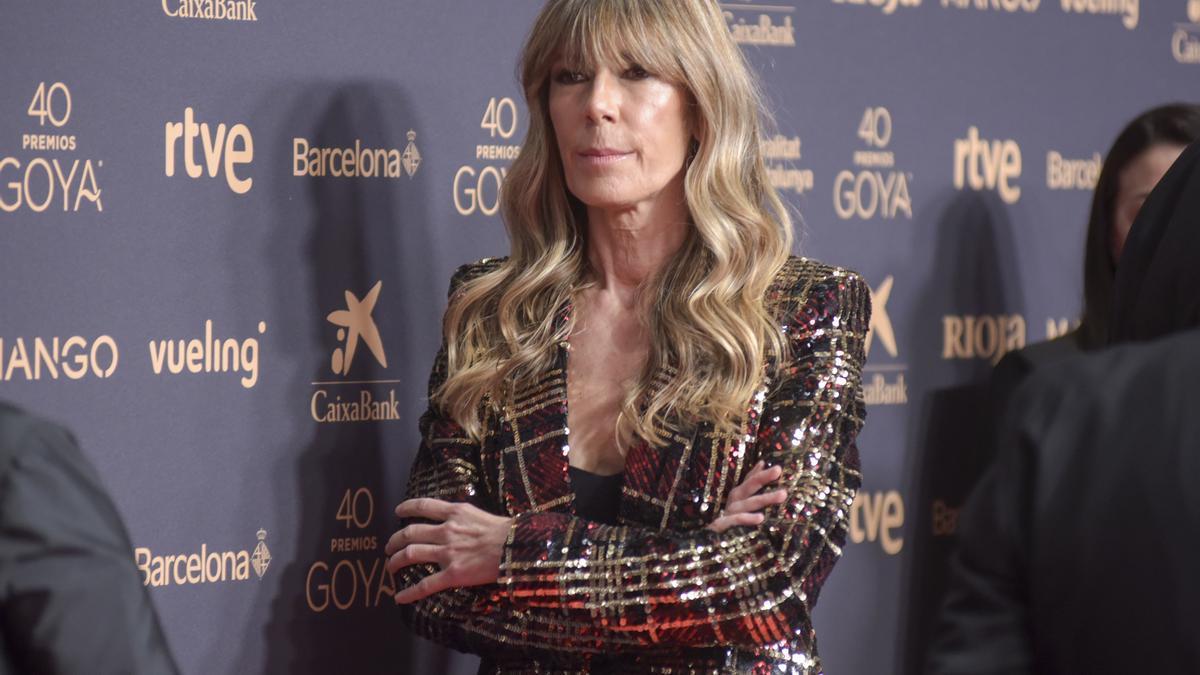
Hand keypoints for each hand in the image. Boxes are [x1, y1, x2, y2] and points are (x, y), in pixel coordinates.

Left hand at [385, 497, 512, 603]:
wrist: (517, 548)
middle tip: (389, 547)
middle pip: (410, 533)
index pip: (424, 506)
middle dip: (395, 540)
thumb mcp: (481, 514)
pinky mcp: (453, 574)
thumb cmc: (507, 531)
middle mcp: (446, 531)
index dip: (407, 508)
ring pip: (411, 554)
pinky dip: (409, 592)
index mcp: (455, 513)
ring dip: (396, 561)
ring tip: (390, 566)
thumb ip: (464, 516)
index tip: (397, 511)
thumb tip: (457, 517)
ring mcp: (448, 553)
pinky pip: (425, 585)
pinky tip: (399, 597)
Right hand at [707, 460, 786, 532]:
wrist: (706, 544)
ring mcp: (727, 513)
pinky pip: (734, 520)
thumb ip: (750, 487)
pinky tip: (761, 518)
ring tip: (782, 494)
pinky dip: (746, 518)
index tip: (778, 468)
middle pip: (748, 486)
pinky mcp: (720, 526)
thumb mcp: (740, 507)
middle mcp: (733, 502)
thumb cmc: (727, 525)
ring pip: (747, 503)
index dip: (761, 472)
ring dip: (764, 498)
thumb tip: (762, 463)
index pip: (749, 480)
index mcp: (737, 497)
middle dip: (763, 477)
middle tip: (778, 470)